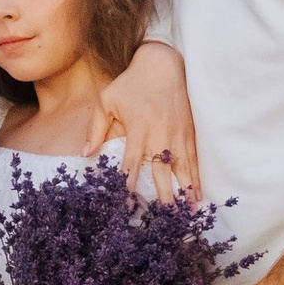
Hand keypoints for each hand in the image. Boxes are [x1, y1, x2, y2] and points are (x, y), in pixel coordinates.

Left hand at [91, 41, 199, 200]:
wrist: (163, 64)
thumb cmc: (131, 83)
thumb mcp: (107, 100)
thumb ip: (96, 128)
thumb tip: (85, 154)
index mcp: (138, 128)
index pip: (132, 162)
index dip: (129, 183)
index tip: (127, 204)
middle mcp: (159, 134)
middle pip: (161, 171)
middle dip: (163, 196)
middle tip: (164, 220)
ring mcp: (178, 134)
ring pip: (183, 169)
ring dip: (185, 193)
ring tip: (188, 216)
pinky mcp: (190, 132)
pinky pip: (194, 160)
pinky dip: (197, 180)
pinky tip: (198, 197)